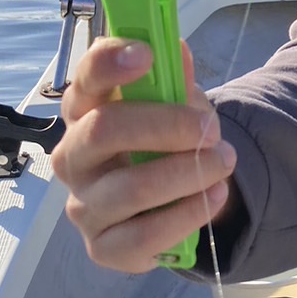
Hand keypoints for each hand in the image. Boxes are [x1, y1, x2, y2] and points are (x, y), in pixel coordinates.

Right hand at [51, 37, 237, 272]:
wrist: (169, 201)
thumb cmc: (163, 142)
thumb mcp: (175, 105)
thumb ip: (174, 80)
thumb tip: (176, 50)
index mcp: (85, 112)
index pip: (83, 80)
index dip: (108, 63)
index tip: (145, 54)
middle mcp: (73, 158)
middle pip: (103, 131)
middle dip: (165, 126)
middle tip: (209, 129)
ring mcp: (84, 206)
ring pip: (131, 188)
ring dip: (187, 172)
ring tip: (223, 162)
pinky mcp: (103, 248)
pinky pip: (143, 237)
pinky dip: (187, 215)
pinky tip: (213, 197)